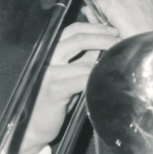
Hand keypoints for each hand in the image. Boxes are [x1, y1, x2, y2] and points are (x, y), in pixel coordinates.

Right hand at [18, 22, 119, 153]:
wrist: (33, 126)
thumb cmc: (53, 99)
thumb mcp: (67, 73)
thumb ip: (81, 58)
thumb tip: (103, 44)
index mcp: (49, 51)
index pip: (72, 30)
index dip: (94, 27)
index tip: (112, 30)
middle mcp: (47, 59)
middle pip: (79, 39)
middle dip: (104, 37)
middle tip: (119, 41)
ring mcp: (49, 73)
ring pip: (85, 61)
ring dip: (105, 61)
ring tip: (118, 62)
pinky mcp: (54, 90)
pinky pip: (82, 80)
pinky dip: (97, 78)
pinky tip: (106, 79)